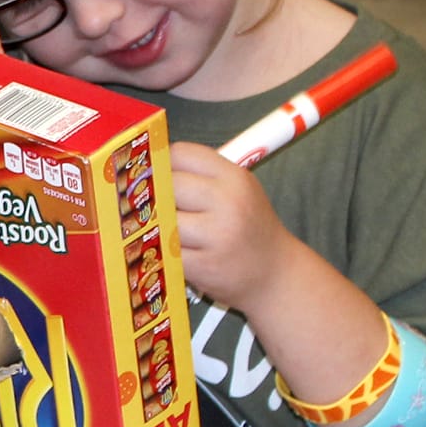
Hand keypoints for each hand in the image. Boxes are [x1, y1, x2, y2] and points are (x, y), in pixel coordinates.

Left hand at [168, 142, 302, 315]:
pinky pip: (165, 251)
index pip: (181, 153)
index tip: (161, 176)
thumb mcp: (238, 190)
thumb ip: (202, 176)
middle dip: (159, 196)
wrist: (274, 273)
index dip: (164, 164)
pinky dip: (164, 252)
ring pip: (163, 218)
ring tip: (172, 231)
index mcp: (234, 177)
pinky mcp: (204, 265)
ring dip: (160, 226)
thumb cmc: (248, 228)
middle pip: (167, 184)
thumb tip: (151, 168)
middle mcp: (228, 202)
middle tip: (165, 208)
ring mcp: (217, 235)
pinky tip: (177, 253)